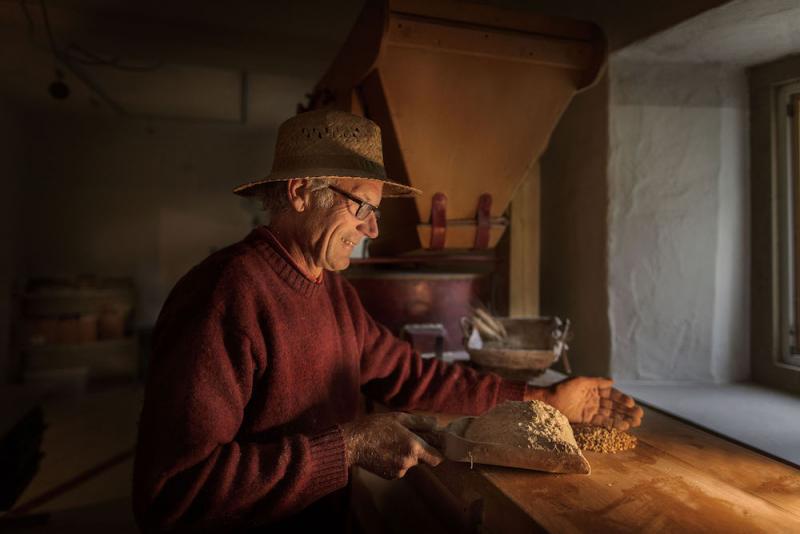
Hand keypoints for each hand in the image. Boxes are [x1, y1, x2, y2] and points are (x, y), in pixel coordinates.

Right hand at [340, 412, 443, 478]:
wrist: (351, 443)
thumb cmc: (374, 427)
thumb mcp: (398, 418)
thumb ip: (420, 422)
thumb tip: (436, 423)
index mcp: (413, 447)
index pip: (437, 458)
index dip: (438, 451)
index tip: (435, 444)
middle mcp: (408, 462)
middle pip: (423, 459)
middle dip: (419, 450)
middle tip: (407, 437)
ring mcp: (399, 471)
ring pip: (411, 463)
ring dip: (407, 455)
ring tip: (392, 442)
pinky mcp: (390, 476)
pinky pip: (401, 468)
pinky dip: (397, 460)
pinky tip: (385, 451)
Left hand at [528, 377, 643, 430]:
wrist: (548, 401)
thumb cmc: (562, 389)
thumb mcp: (580, 382)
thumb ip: (596, 382)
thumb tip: (612, 381)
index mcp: (594, 389)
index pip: (611, 394)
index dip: (622, 399)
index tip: (632, 403)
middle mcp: (595, 400)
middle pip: (614, 405)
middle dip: (627, 410)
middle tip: (640, 415)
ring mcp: (592, 410)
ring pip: (611, 415)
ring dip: (624, 418)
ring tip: (636, 422)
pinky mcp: (587, 420)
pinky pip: (603, 422)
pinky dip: (613, 424)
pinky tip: (624, 426)